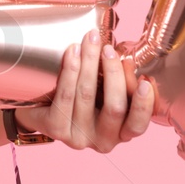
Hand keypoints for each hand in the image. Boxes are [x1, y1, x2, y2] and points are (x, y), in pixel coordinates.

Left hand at [17, 30, 155, 152]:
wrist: (39, 110)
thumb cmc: (80, 98)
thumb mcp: (104, 93)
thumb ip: (118, 82)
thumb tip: (125, 59)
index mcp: (120, 133)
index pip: (137, 125)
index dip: (144, 105)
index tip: (145, 81)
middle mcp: (102, 141)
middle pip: (115, 108)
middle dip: (113, 73)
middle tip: (108, 49)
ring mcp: (78, 137)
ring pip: (87, 95)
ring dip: (89, 63)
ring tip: (89, 41)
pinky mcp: (56, 129)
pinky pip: (65, 95)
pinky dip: (70, 70)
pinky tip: (73, 52)